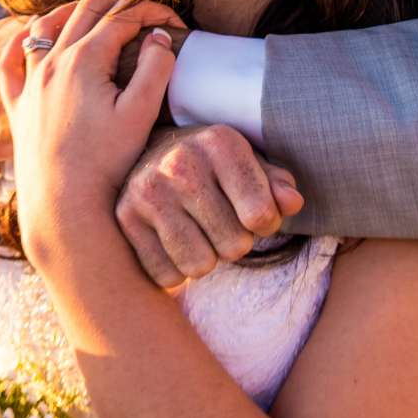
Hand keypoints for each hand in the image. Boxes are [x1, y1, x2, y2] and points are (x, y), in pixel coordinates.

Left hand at [0, 0, 186, 256]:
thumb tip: (158, 37)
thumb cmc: (105, 164)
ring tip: (96, 14)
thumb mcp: (140, 114)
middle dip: (119, 5)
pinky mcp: (17, 106)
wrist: (64, 205)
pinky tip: (32, 39)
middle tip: (145, 14)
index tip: (175, 21)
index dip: (152, 12)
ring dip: (73, 13)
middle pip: (85, 12)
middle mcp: (51, 63)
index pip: (122, 18)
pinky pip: (10, 62)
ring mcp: (29, 83)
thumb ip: (155, 68)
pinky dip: (22, 42)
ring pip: (45, 27)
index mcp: (83, 60)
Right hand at [115, 124, 305, 288]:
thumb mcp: (250, 164)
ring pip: (200, 265)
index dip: (266, 224)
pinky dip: (176, 268)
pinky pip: (167, 275)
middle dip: (236, 242)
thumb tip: (292, 204)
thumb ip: (277, 185)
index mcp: (220, 142)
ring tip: (199, 233)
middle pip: (234, 246)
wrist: (150, 154)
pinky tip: (173, 241)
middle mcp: (181, 163)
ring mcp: (148, 190)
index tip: (254, 215)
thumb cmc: (214, 166)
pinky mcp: (125, 217)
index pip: (262, 215)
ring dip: (207, 259)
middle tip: (222, 224)